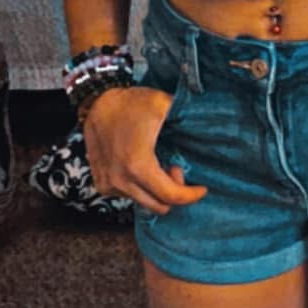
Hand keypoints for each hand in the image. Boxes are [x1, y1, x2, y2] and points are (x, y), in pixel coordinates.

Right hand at [81, 87, 207, 215]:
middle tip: (174, 167)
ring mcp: (110, 184)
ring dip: (155, 189)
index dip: (191, 196)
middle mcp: (121, 180)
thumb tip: (210, 120)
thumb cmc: (131, 103)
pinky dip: (140, 187)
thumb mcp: (163, 104)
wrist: (96, 102)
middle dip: (173, 192)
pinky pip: (129, 196)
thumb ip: (187, 115)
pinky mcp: (102, 184)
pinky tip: (140, 166)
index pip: (171, 196)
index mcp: (138, 165)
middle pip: (159, 205)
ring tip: (156, 163)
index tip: (201, 189)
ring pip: (144, 202)